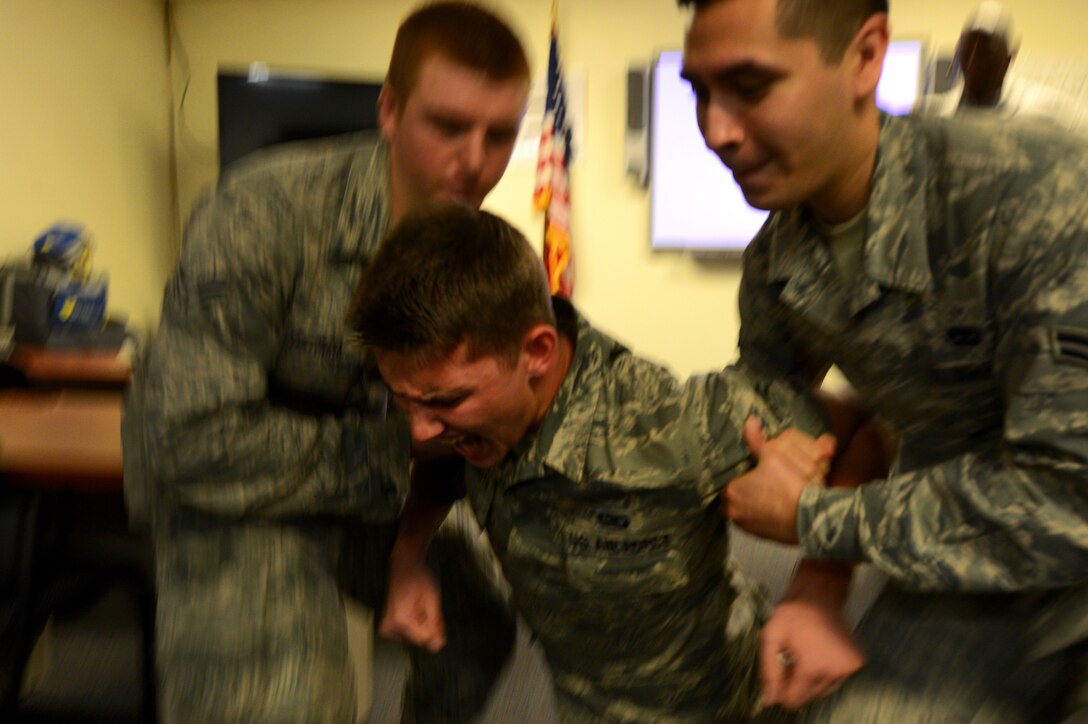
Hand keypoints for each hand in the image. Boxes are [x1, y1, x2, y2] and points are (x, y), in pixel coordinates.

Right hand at [378, 560, 446, 652]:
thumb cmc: (419, 579)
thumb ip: (435, 624)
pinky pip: (407, 635)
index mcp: (401, 618)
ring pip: (414, 637)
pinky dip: (414, 625)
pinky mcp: (386, 629)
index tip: (434, 614)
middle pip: (419, 639)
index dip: (435, 630)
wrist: (404, 567)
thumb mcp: (433, 599)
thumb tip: (438, 646)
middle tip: (424, 606)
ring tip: (418, 605)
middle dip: (427, 625)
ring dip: (421, 624)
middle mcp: (390, 625)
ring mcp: (387, 628)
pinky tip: (412, 610)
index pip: (425, 639)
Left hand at [722, 417, 835, 543]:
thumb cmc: (789, 486)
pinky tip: (773, 509)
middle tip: (752, 486)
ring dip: (748, 507)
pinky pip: (756, 525)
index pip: (723, 485)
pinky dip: (761, 518)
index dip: (733, 479)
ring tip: (763, 496)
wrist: (811, 518)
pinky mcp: (762, 537)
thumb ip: (757, 440)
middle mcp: (734, 513)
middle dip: (738, 495)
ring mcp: (748, 528)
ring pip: (742, 515)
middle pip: (729, 502)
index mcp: (732, 492)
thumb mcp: (773, 457)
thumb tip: (750, 422)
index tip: (742, 475)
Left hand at [759, 596, 865, 709]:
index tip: (780, 671)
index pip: (796, 699)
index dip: (783, 689)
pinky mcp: (857, 662)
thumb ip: (769, 671)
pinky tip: (817, 655)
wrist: (821, 592)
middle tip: (790, 660)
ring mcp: (850, 668)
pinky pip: (836, 680)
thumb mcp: (771, 637)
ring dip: (811, 680)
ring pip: (824, 691)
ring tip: (804, 655)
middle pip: (810, 696)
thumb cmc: (793, 612)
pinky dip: (825, 673)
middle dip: (796, 683)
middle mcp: (836, 672)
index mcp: (813, 667)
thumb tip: (768, 701)